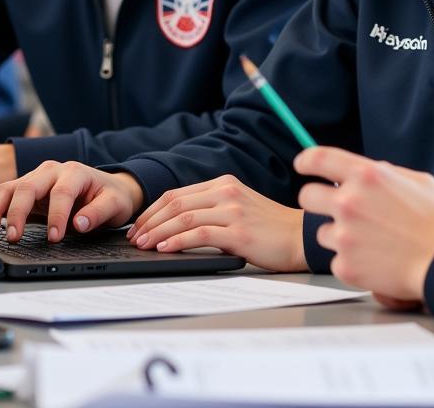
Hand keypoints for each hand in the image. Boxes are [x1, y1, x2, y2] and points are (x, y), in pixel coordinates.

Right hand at [0, 161, 143, 242]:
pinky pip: (5, 195)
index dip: (56, 216)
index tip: (54, 238)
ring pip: (10, 188)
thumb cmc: (111, 196)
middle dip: (19, 212)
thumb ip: (98, 213)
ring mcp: (36, 178)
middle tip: (16, 238)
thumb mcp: (116, 204)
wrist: (108, 188)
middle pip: (29, 187)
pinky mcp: (26, 189)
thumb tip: (79, 224)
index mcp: (76, 172)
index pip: (61, 192)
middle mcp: (52, 171)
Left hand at [127, 175, 306, 271]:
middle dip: (149, 221)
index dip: (153, 210)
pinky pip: (199, 234)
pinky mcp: (237, 231)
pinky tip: (165, 249)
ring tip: (143, 245)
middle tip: (134, 237)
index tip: (139, 226)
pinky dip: (177, 241)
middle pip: (176, 203)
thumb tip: (175, 224)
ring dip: (158, 232)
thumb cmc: (269, 228)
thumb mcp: (239, 208)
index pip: (178, 193)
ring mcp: (232, 210)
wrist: (299, 236)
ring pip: (183, 218)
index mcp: (224, 184)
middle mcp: (226, 192)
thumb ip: (212, 209)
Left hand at [294, 147, 433, 302]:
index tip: (302, 165)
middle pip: (307, 196)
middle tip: (335, 209)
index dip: (306, 161)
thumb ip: (384, 174)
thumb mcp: (416, 180)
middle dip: (318, 201)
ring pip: (322, 232)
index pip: (319, 159)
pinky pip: (336, 260)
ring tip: (369, 242)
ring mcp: (345, 236)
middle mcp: (349, 202)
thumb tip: (368, 172)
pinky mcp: (346, 266)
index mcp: (366, 175)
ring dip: (338, 235)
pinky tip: (375, 261)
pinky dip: (351, 261)